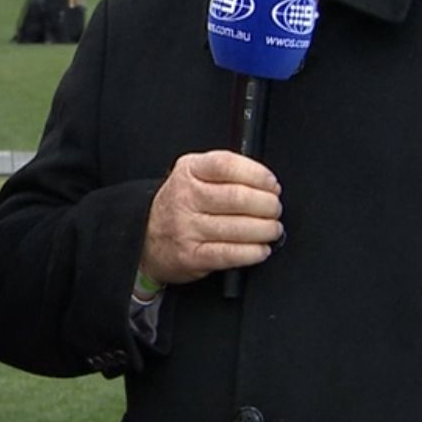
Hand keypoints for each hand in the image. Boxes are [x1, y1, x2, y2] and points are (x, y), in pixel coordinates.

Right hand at [139, 151, 283, 286]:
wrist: (146, 237)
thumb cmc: (181, 205)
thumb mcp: (194, 176)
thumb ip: (225, 174)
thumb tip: (267, 184)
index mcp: (189, 171)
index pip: (227, 165)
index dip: (257, 174)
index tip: (272, 185)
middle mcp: (185, 197)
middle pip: (237, 197)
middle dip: (267, 205)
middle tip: (274, 209)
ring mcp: (186, 227)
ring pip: (237, 227)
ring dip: (265, 230)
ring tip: (272, 229)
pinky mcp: (191, 255)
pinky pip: (229, 254)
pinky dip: (252, 253)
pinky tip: (261, 249)